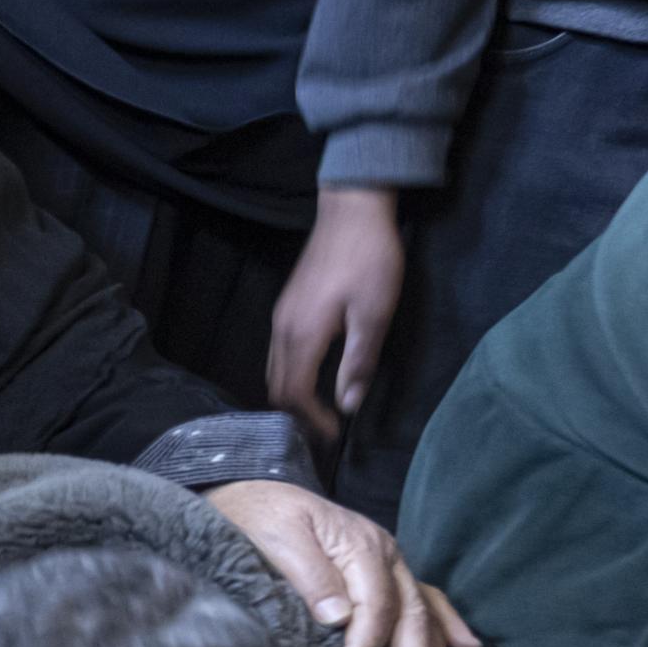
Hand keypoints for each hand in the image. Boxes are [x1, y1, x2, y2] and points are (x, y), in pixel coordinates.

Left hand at [203, 478, 480, 646]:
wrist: (257, 492)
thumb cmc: (262, 516)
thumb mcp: (278, 538)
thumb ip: (309, 575)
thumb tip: (339, 617)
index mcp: (362, 547)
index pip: (376, 606)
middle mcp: (386, 555)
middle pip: (410, 613)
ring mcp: (391, 563)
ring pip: (423, 611)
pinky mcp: (385, 571)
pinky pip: (425, 599)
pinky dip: (444, 625)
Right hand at [267, 186, 404, 442]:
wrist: (350, 212)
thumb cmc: (369, 261)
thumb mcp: (374, 314)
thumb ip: (359, 362)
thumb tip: (349, 404)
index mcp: (302, 336)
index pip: (293, 393)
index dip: (311, 419)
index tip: (334, 434)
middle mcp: (281, 331)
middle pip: (275, 386)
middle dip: (296, 414)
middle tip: (323, 430)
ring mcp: (279, 318)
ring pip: (273, 370)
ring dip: (291, 395)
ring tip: (317, 409)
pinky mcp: (285, 308)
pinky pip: (277, 354)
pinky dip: (290, 374)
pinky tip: (312, 375)